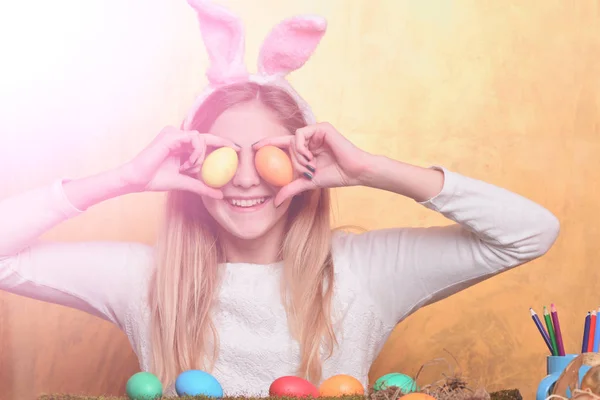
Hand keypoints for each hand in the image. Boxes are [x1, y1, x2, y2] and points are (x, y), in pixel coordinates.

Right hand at [118, 126, 238, 197]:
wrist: (138, 180)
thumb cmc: (157, 180)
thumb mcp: (185, 183)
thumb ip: (202, 187)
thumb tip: (220, 195)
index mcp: (182, 146)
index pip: (205, 142)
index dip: (221, 144)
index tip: (236, 150)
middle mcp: (179, 137)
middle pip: (206, 137)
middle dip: (223, 142)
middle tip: (237, 148)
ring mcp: (174, 134)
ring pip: (200, 138)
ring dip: (200, 156)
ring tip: (190, 168)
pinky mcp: (171, 135)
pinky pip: (193, 138)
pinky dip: (195, 152)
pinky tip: (187, 163)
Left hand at [252, 122, 370, 205]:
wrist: (354, 172)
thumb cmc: (335, 176)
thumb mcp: (308, 183)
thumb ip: (291, 188)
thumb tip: (274, 203)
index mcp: (306, 148)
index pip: (283, 144)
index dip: (268, 143)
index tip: (253, 148)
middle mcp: (310, 138)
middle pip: (287, 143)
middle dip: (288, 158)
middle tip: (298, 168)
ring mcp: (316, 132)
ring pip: (293, 139)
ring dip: (297, 155)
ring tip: (310, 165)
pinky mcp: (322, 127)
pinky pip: (300, 134)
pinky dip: (301, 147)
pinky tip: (310, 157)